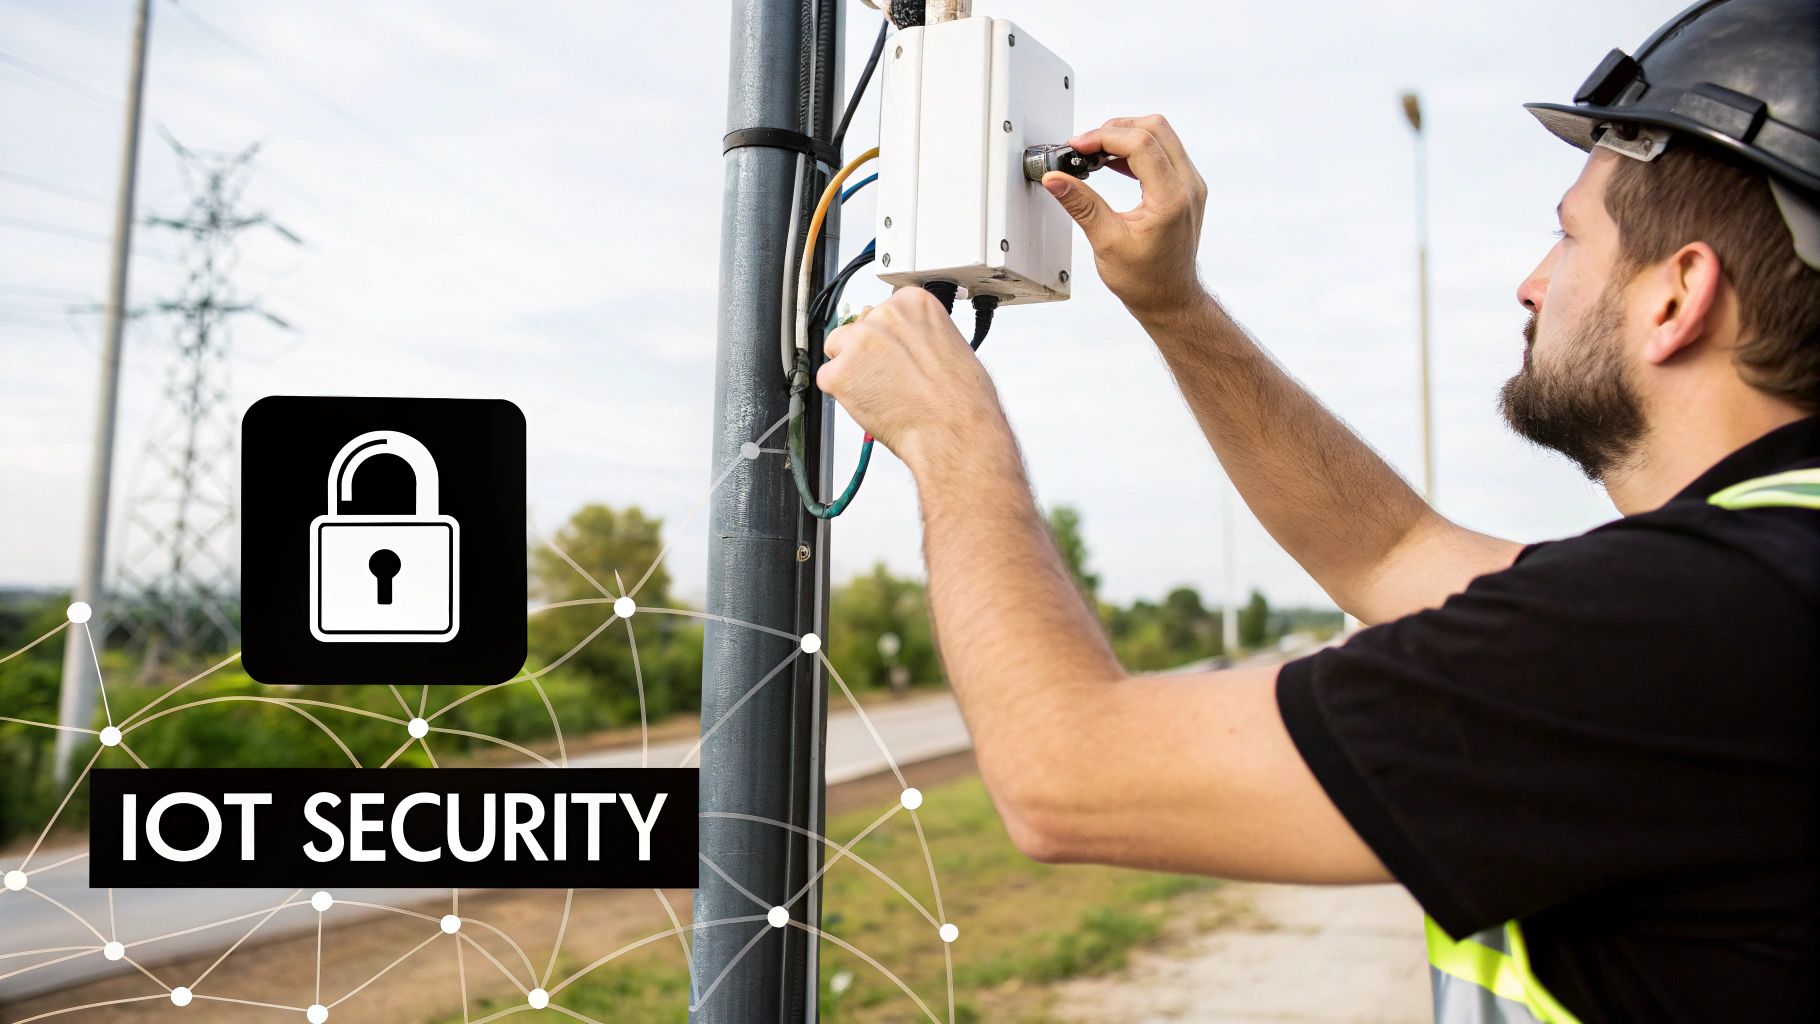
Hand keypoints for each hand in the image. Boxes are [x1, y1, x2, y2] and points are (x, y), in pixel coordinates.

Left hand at [817, 286, 1007, 473]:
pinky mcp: (840, 371)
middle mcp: (885, 315)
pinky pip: (828, 380)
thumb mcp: (950, 346)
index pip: (883, 311)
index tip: (896, 354)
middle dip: (867, 354)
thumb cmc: (962, 399)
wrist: (955, 430)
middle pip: (858, 328)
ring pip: (838, 350)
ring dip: (852, 371)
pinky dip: (843, 396)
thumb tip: (903, 341)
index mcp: (914, 303)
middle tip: (891, 379)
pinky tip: (872, 404)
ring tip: (882, 393)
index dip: (887, 338)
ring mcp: (860, 341)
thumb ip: (918, 335)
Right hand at [1043, 114, 1208, 319]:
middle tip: (1086, 146)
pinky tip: (1112, 164)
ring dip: (1125, 136)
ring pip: (1160, 135)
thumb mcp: (1106, 242)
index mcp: (1172, 198)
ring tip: (1095, 154)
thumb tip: (1057, 179)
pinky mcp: (1185, 188)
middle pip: (1154, 128)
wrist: (1170, 298)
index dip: (1104, 138)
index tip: (1078, 147)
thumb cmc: (1146, 280)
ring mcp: (1190, 185)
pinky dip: (1135, 150)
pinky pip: (1163, 152)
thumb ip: (1081, 204)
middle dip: (1115, 129)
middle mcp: (1188, 186)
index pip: (1140, 144)